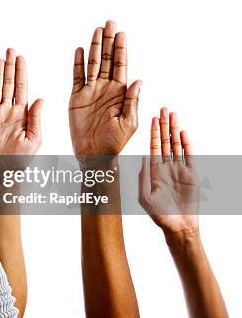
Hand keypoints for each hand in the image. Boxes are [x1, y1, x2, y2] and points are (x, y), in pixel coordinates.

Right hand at [0, 49, 42, 171]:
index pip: (21, 87)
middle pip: (8, 84)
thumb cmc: (22, 159)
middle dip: (9, 67)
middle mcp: (8, 111)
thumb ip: (37, 118)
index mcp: (22, 113)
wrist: (3, 172)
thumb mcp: (35, 138)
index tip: (21, 58)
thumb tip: (41, 98)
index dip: (21, 72)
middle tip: (10, 50)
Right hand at [68, 21, 140, 155]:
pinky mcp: (76, 97)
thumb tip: (138, 80)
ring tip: (96, 31)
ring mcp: (90, 91)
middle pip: (106, 59)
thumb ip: (132, 101)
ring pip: (92, 64)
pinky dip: (77, 63)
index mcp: (120, 92)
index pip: (120, 65)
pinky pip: (76, 77)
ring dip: (94, 47)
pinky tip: (79, 50)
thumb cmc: (114, 142)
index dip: (121, 49)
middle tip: (109, 23)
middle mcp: (105, 88)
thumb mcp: (129, 122)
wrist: (93, 154)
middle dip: (108, 41)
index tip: (121, 33)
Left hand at [139, 108, 197, 233]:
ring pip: (176, 145)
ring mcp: (179, 169)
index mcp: (154, 170)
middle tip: (163, 109)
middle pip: (165, 141)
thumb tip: (143, 157)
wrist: (178, 226)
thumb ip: (143, 176)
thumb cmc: (158, 214)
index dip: (153, 132)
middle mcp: (166, 167)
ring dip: (175, 130)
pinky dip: (186, 144)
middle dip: (164, 125)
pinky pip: (189, 156)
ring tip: (174, 115)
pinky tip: (183, 133)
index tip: (152, 118)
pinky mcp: (192, 175)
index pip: (153, 146)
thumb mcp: (144, 195)